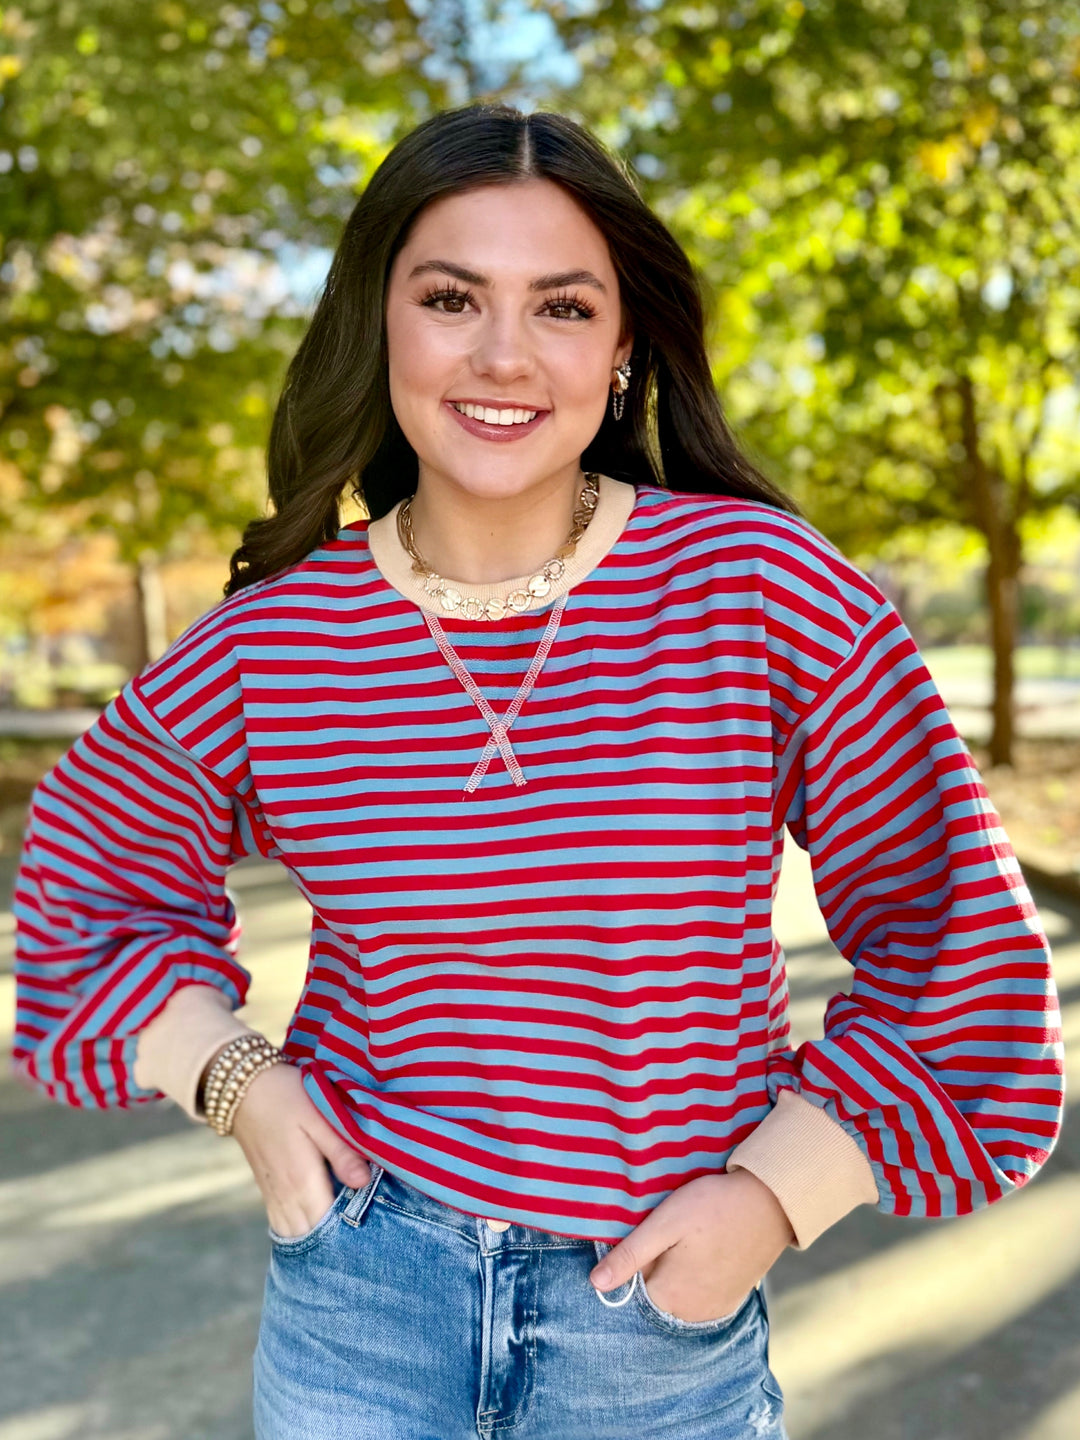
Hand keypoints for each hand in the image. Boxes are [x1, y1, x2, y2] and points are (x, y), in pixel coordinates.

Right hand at [228, 1060, 371, 1237]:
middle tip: (366, 1236)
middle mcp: (285, 1196)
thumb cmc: (288, 1097)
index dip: (350, 1234)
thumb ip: (341, 1152)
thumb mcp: (319, 1119)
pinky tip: (319, 1224)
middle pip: (312, 1237)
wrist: (244, 1089)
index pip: (328, 1226)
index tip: (373, 1232)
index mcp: (302, 1181)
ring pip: (295, 1235)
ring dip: (317, 1239)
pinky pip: (283, 1225)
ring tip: (345, 1234)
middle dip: (336, 1242)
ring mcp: (274, 1195)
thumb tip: (364, 1183)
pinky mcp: (268, 1190)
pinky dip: (300, 1231)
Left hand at [589, 1171, 794, 1322]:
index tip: (653, 1232)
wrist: (770, 1202)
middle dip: (658, 1264)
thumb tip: (596, 1284)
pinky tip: (708, 1247)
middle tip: (676, 1231)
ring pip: (678, 1291)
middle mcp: (692, 1314)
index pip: (633, 1285)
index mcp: (670, 1298)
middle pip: (656, 1290)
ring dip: (678, 1269)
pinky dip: (698, 1274)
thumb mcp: (664, 1224)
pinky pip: (700, 1292)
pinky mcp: (732, 1298)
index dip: (638, 1256)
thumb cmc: (713, 1207)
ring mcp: (715, 1309)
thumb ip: (630, 1256)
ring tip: (693, 1236)